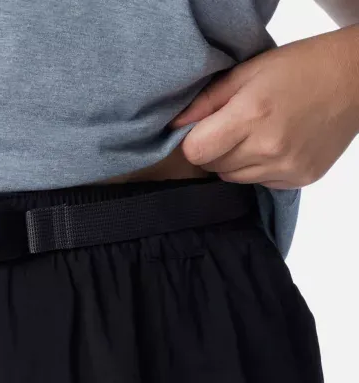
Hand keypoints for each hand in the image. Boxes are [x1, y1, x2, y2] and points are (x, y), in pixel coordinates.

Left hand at [169, 25, 358, 189]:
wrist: (356, 79)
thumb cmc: (301, 68)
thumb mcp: (249, 71)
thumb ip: (206, 101)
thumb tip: (173, 127)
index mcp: (251, 115)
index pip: (196, 151)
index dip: (194, 140)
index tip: (204, 128)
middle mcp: (268, 147)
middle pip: (212, 166)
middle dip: (216, 148)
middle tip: (236, 126)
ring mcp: (285, 167)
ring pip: (232, 178)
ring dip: (236, 160)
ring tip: (258, 133)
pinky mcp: (298, 179)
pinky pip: (258, 183)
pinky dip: (259, 168)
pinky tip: (277, 144)